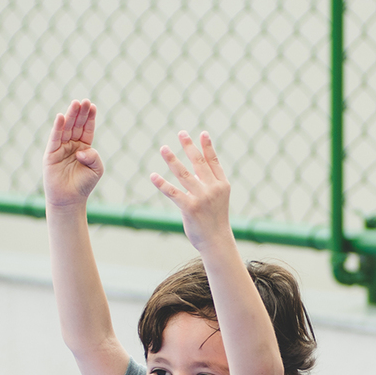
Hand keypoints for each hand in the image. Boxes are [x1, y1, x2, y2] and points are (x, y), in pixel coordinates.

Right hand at [44, 100, 102, 209]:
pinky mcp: (51, 153)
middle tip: (84, 101)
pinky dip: (57, 127)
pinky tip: (61, 117)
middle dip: (80, 113)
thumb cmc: (84, 184)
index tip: (92, 106)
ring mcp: (61, 148)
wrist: (69, 199)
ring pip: (66, 129)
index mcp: (84, 147)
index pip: (87, 128)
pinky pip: (55, 138)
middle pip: (76, 125)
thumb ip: (94, 156)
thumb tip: (81, 150)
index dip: (89, 117)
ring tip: (75, 104)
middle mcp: (72, 145)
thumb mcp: (96, 169)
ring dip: (70, 116)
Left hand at [151, 130, 232, 252]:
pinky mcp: (190, 208)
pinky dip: (162, 184)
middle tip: (181, 133)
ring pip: (184, 174)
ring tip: (163, 148)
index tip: (202, 133)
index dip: (207, 147)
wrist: (216, 241)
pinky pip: (173, 192)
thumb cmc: (215, 220)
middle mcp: (213, 189)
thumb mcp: (217, 199)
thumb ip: (207, 184)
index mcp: (222, 185)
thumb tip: (191, 171)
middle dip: (189, 146)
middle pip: (199, 163)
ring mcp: (202, 198)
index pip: (213, 161)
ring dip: (172, 159)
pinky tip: (153, 176)